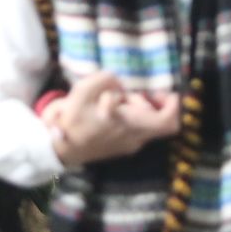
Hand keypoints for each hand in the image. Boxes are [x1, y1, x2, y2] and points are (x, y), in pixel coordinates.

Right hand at [48, 70, 180, 166]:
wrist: (58, 151)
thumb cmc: (71, 122)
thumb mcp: (83, 91)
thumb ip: (105, 80)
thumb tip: (117, 82)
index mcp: (131, 125)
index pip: (168, 121)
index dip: (172, 104)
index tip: (158, 92)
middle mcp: (135, 138)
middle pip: (158, 120)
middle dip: (146, 102)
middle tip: (126, 93)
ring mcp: (129, 145)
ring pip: (145, 123)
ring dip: (134, 108)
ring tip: (111, 100)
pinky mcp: (120, 148)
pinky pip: (134, 129)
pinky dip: (127, 117)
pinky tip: (107, 110)